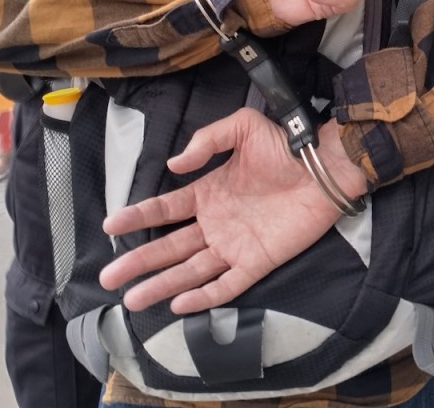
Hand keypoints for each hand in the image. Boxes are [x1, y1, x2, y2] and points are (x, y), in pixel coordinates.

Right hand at [99, 109, 366, 314]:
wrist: (325, 168)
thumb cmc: (285, 147)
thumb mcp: (243, 128)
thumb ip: (206, 141)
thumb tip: (174, 165)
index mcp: (209, 193)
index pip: (164, 210)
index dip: (137, 217)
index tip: (110, 226)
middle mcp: (216, 223)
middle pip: (169, 247)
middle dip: (139, 262)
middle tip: (109, 276)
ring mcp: (235, 245)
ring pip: (190, 270)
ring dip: (162, 284)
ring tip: (133, 298)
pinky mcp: (258, 261)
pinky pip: (227, 284)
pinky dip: (204, 296)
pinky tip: (179, 305)